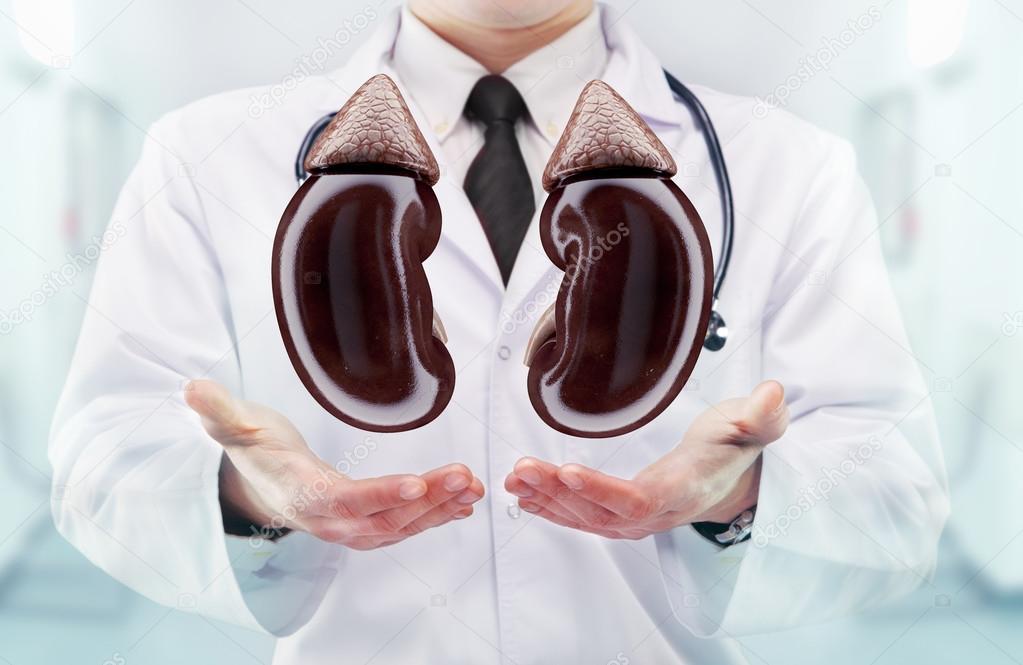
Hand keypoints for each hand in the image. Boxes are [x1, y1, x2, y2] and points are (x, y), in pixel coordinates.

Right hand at [185, 380, 484, 549]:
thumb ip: (219, 411)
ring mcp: (348, 524)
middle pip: (382, 517)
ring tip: (472, 488)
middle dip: (426, 501)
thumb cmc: (254, 450)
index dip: (379, 496)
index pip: (343, 500)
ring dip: (438, 509)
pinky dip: (433, 515)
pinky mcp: (364, 520)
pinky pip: (402, 525)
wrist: (257, 479)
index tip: (414, 485)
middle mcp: (328, 518)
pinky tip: (461, 504)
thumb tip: (193, 390)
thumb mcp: (234, 426)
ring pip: (398, 525)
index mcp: (300, 494)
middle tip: (464, 477)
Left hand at [504, 381, 788, 539]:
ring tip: (515, 477)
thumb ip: (760, 415)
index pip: (639, 499)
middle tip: (524, 469)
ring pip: (585, 517)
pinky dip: (551, 508)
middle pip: (601, 512)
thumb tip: (772, 394)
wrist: (730, 479)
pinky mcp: (620, 515)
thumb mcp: (751, 425)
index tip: (569, 472)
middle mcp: (655, 514)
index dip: (603, 491)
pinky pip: (582, 518)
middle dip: (558, 492)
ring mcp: (635, 519)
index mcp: (682, 491)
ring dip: (547, 499)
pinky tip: (524, 496)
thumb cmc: (732, 448)